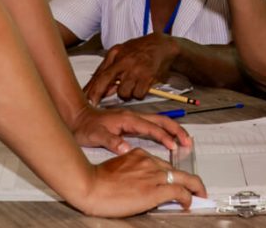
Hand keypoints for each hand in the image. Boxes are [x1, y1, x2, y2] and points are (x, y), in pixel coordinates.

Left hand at [70, 104, 192, 153]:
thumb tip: (126, 149)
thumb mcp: (96, 135)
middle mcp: (133, 117)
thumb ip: (111, 141)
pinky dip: (164, 131)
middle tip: (188, 141)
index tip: (174, 146)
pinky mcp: (132, 124)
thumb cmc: (85, 127)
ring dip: (173, 129)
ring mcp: (133, 119)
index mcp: (128, 119)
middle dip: (176, 130)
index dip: (163, 137)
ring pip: (159, 122)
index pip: (151, 127)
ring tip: (184, 140)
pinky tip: (168, 138)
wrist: (77, 118)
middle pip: (161, 120)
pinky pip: (153, 126)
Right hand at [73, 148, 206, 216]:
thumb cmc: (96, 181)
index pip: (163, 164)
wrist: (90, 186)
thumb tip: (140, 185)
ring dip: (194, 188)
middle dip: (191, 180)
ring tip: (199, 196)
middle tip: (198, 189)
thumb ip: (132, 172)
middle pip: (178, 169)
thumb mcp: (117, 170)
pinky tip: (188, 203)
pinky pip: (179, 191)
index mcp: (139, 155)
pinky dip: (187, 197)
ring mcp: (154, 175)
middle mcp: (149, 162)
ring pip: (184, 178)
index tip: (176, 181)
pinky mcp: (155, 190)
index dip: (172, 174)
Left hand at [84, 35, 178, 103]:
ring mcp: (136, 70)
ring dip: (126, 94)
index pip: (99, 74)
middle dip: (98, 95)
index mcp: (115, 54)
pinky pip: (138, 95)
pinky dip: (139, 94)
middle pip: (105, 82)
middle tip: (95, 103)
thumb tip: (99, 87)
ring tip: (131, 86)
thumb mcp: (121, 51)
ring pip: (123, 93)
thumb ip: (110, 68)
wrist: (163, 45)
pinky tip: (141, 86)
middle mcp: (124, 62)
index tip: (86, 99)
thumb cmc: (140, 49)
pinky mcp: (147, 77)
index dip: (90, 89)